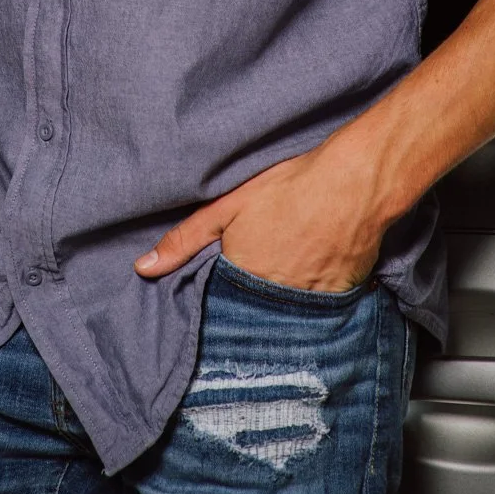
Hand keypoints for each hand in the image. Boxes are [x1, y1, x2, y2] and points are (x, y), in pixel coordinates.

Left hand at [134, 135, 384, 290]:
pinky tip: (316, 268)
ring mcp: (308, 302)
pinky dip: (314, 293)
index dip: (223, 289)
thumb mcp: (228, 205)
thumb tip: (142, 269)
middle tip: (264, 265)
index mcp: (241, 278)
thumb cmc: (288, 187)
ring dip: (284, 296)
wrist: (353, 184)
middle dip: (253, 297)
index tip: (229, 276)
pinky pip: (319, 307)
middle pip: (254, 308)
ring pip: (287, 310)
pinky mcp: (339, 299)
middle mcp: (273, 300)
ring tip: (289, 266)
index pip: (221, 300)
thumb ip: (185, 239)